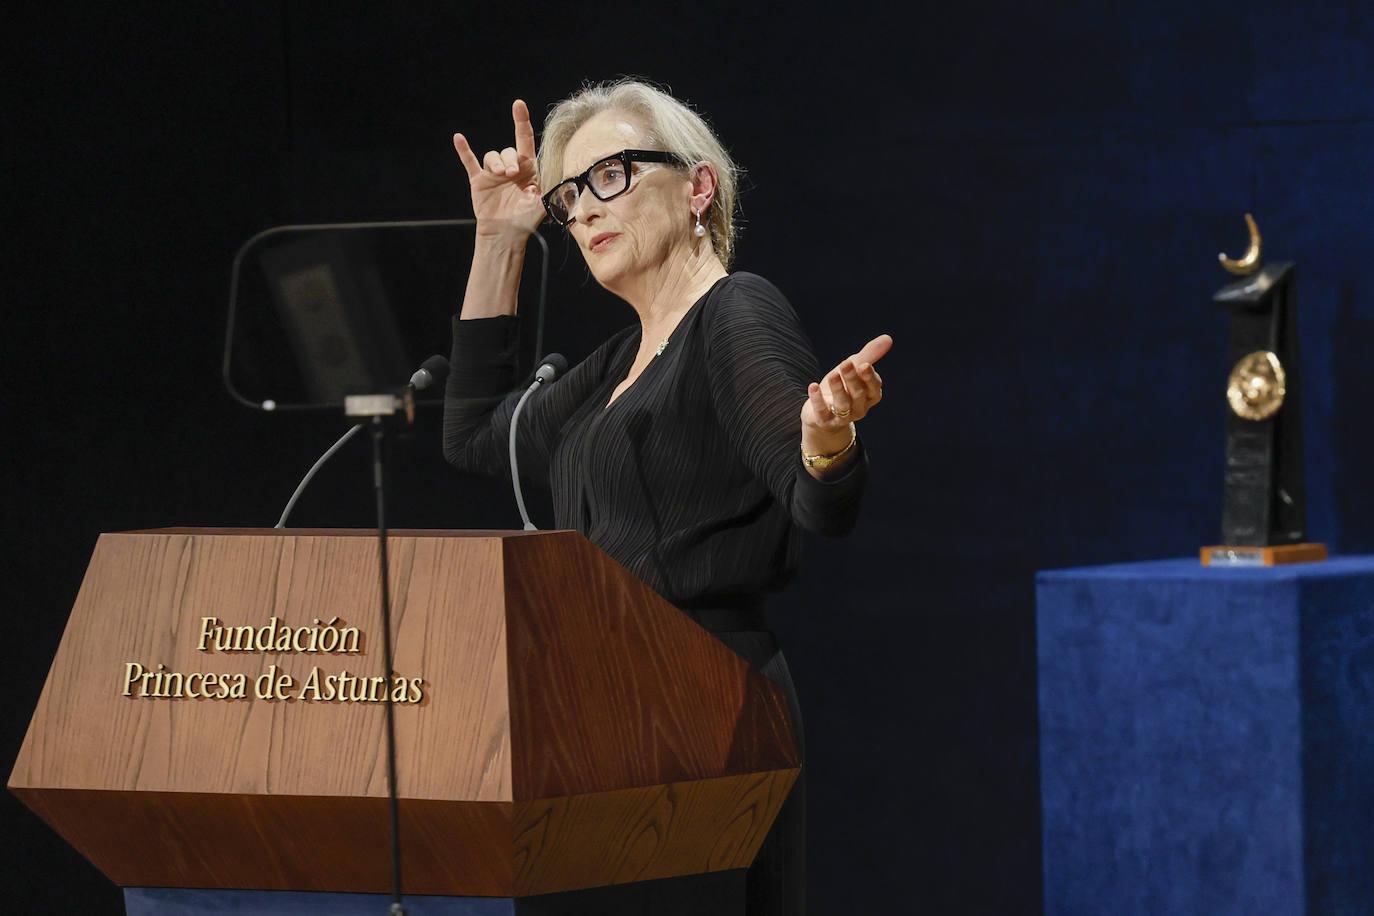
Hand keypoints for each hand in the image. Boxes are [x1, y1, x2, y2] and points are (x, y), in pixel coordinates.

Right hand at [452, 99, 544, 238]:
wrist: (507, 234)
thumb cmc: (527, 220)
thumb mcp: (544, 203)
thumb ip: (554, 189)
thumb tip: (570, 182)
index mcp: (528, 170)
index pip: (525, 140)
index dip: (521, 122)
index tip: (518, 106)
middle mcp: (511, 168)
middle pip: (508, 150)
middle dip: (510, 159)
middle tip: (512, 174)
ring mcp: (494, 174)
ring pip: (492, 156)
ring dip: (496, 162)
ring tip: (501, 175)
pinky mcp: (479, 181)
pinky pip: (470, 162)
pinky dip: (464, 151)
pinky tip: (458, 138)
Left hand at [801, 334, 892, 454]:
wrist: (821, 415)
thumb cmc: (842, 387)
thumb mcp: (854, 370)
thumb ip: (869, 355)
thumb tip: (888, 338)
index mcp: (869, 396)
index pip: (874, 388)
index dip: (869, 377)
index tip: (864, 365)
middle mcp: (859, 408)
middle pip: (858, 394)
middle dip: (852, 379)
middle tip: (846, 364)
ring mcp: (842, 417)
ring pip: (843, 404)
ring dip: (838, 388)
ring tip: (832, 374)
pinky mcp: (824, 421)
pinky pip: (822, 412)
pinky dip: (817, 399)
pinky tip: (813, 386)